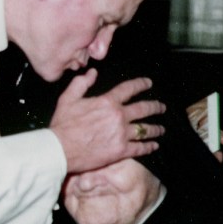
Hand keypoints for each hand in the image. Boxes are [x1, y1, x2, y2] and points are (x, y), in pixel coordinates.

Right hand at [49, 71, 165, 173]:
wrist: (61, 149)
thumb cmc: (63, 124)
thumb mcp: (68, 98)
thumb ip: (81, 83)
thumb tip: (92, 73)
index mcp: (108, 102)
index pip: (129, 89)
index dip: (141, 84)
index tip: (148, 83)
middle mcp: (119, 116)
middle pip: (144, 108)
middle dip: (156, 107)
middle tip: (161, 107)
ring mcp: (122, 134)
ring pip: (146, 129)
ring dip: (156, 128)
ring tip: (161, 128)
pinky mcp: (121, 151)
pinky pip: (141, 148)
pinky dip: (149, 146)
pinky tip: (154, 145)